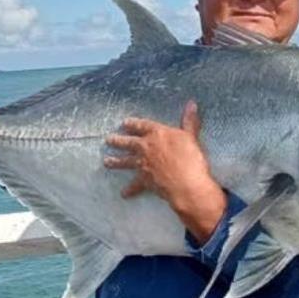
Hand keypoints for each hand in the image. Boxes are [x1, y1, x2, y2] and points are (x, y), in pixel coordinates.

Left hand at [104, 100, 225, 242]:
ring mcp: (143, 164)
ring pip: (125, 161)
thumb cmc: (190, 158)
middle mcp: (146, 147)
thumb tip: (191, 103)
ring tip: (106, 162)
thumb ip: (189, 121)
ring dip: (115, 162)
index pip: (142, 126)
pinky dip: (129, 190)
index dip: (133, 124)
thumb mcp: (191, 136)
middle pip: (128, 142)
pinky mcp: (144, 180)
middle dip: (118, 141)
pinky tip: (124, 194)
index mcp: (157, 134)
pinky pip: (134, 185)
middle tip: (109, 140)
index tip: (124, 123)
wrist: (185, 183)